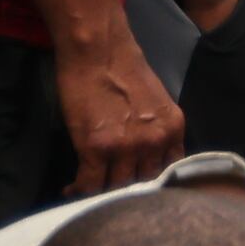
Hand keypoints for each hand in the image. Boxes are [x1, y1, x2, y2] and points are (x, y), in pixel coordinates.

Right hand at [55, 36, 183, 193]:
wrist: (98, 51)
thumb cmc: (123, 69)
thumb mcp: (156, 103)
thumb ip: (157, 130)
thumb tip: (148, 155)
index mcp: (172, 130)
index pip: (169, 171)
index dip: (152, 183)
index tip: (138, 189)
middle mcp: (155, 142)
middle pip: (144, 183)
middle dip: (129, 191)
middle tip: (112, 194)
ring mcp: (127, 147)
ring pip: (118, 188)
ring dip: (104, 193)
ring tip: (91, 193)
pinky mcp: (97, 148)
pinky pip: (91, 184)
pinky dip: (80, 191)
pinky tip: (72, 190)